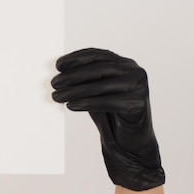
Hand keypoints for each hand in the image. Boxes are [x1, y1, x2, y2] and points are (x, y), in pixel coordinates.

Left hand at [51, 48, 164, 190]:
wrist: (131, 138)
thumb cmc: (112, 111)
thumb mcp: (97, 91)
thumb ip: (85, 79)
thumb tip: (60, 71)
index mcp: (125, 63)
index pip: (98, 55)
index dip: (76, 58)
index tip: (58, 65)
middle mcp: (135, 71)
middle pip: (98, 69)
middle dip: (72, 76)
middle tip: (54, 83)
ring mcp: (139, 87)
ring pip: (101, 86)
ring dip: (74, 91)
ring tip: (57, 96)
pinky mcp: (138, 104)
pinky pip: (107, 102)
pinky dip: (86, 103)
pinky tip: (71, 106)